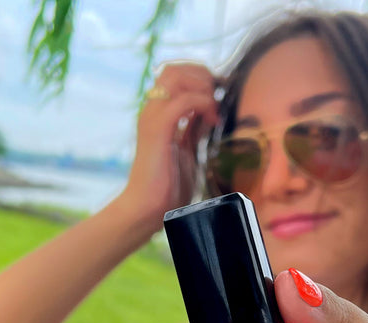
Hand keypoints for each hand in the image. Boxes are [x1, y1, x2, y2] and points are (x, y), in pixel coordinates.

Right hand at [120, 62, 218, 231]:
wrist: (148, 209)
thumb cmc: (167, 188)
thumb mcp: (187, 152)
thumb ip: (194, 131)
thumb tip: (209, 114)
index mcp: (158, 114)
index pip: (175, 75)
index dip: (200, 77)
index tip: (220, 95)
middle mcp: (152, 110)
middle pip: (174, 69)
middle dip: (202, 76)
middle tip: (219, 99)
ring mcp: (153, 118)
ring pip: (176, 76)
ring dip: (202, 86)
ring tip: (214, 109)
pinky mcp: (158, 130)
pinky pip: (182, 101)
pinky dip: (202, 103)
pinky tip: (212, 120)